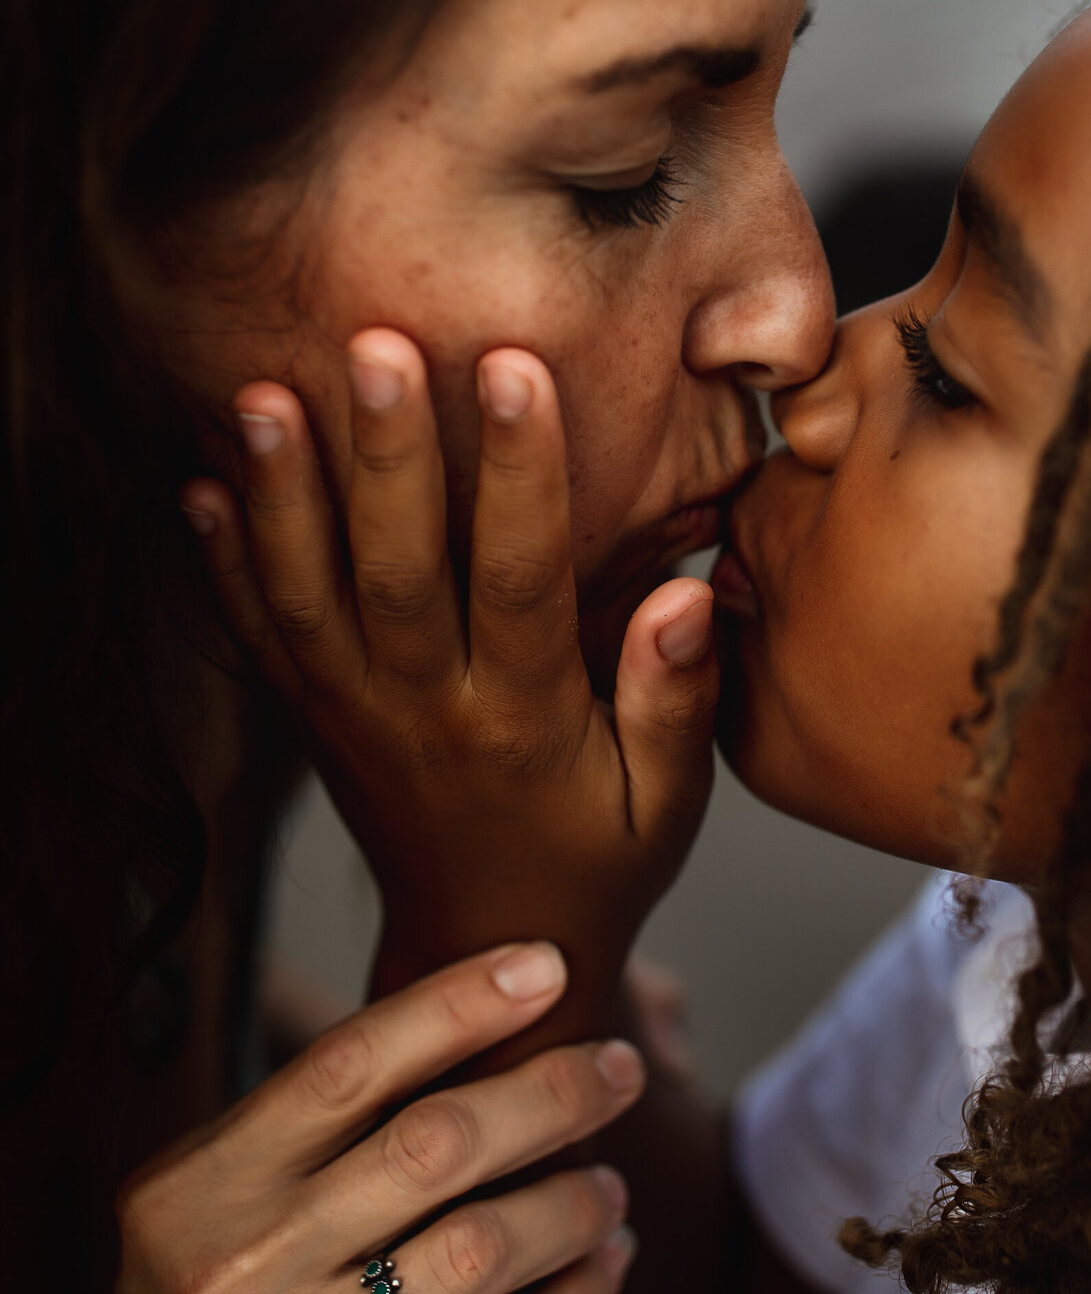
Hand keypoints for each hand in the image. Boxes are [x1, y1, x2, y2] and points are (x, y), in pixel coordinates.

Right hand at [36, 945, 642, 1293]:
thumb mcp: (208, 1211)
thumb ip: (308, 1132)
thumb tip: (470, 1014)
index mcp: (200, 1190)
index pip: (346, 1065)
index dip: (457, 1003)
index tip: (545, 964)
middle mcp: (238, 1274)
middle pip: (434, 1146)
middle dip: (551, 1093)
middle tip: (617, 1068)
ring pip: (481, 1251)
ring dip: (573, 1203)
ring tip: (610, 1185)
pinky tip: (606, 1268)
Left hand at [180, 333, 717, 1018]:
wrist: (481, 950)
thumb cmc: (596, 860)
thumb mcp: (667, 802)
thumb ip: (676, 697)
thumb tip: (689, 592)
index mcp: (522, 721)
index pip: (520, 578)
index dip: (520, 472)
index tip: (516, 368)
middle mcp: (426, 711)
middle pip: (396, 571)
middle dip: (385, 453)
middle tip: (375, 343)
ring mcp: (356, 716)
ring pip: (307, 597)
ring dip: (280, 495)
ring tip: (258, 397)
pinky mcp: (315, 721)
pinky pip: (261, 639)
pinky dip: (224, 566)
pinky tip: (199, 488)